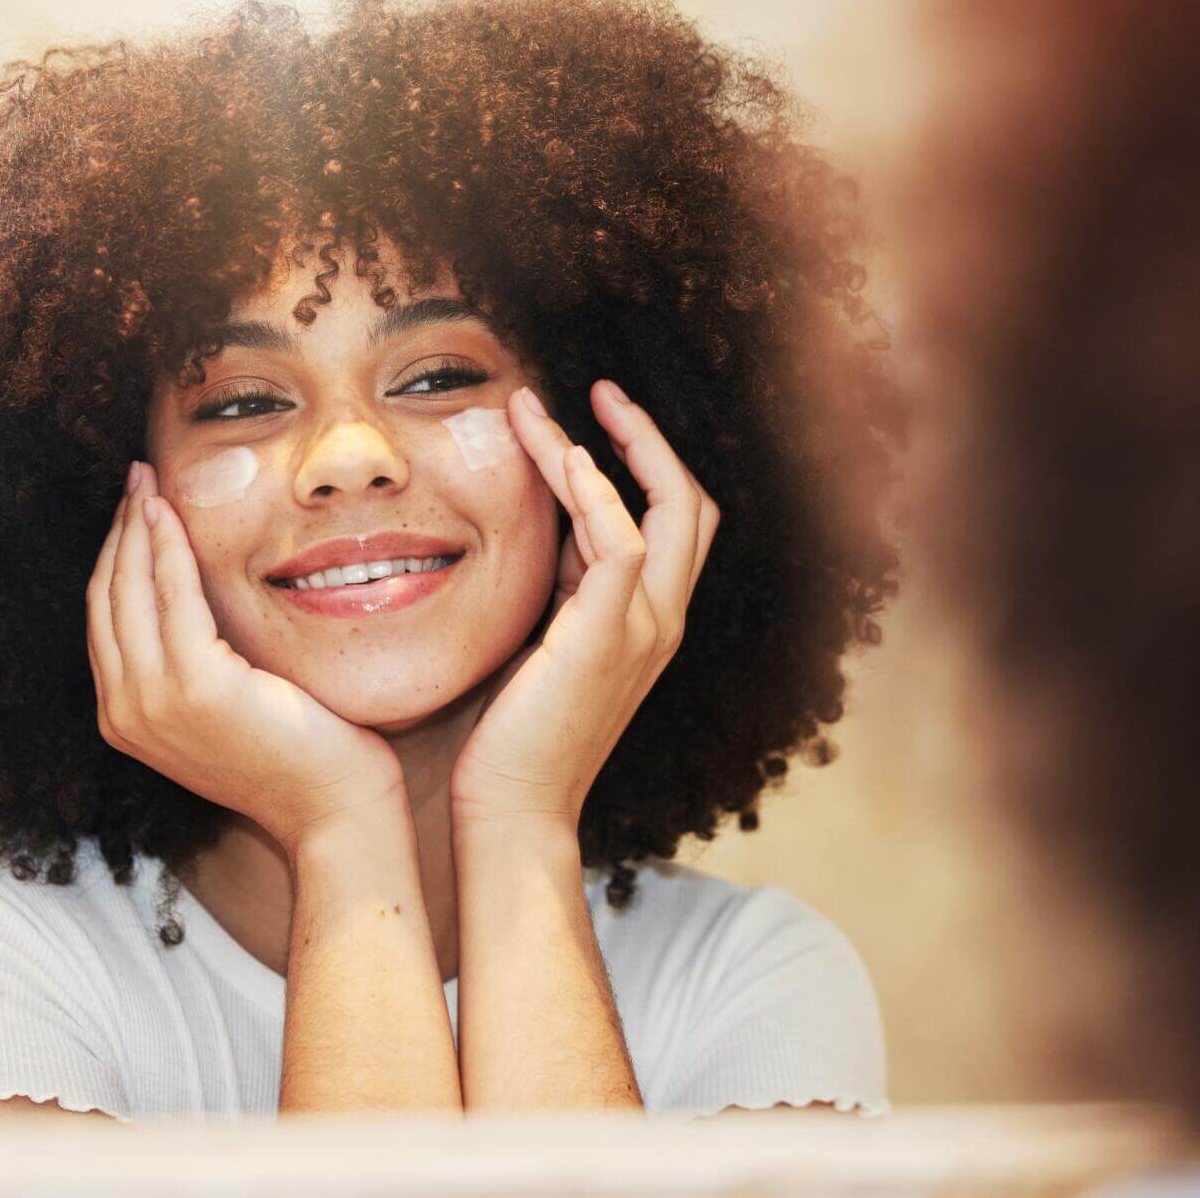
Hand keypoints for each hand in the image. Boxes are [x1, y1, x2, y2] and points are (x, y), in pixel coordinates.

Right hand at [86, 461, 405, 850]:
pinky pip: (172, 596)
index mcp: (126, 718)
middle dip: (118, 529)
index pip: (106, 618)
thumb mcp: (229, 703)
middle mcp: (124, 713)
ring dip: (136, 526)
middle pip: (106, 596)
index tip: (134, 507)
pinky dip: (167, 547)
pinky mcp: (195, 687)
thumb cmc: (299, 753)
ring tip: (149, 480)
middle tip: (136, 477)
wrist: (334, 808)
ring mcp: (153, 703)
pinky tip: (174, 512)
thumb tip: (193, 591)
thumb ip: (196, 659)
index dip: (114, 555)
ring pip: (128, 589)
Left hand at [449, 379, 719, 828]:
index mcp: (648, 621)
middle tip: (600, 389)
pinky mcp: (606, 637)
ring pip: (658, 509)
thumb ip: (557, 589)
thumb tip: (543, 528)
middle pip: (690, 504)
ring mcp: (643, 630)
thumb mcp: (542, 642)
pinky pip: (622, 543)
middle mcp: (660, 621)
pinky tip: (564, 457)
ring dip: (600, 446)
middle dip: (648, 438)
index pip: (672, 521)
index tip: (588, 419)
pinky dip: (599, 492)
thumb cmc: (510, 736)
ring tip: (535, 409)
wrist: (509, 811)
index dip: (642, 462)